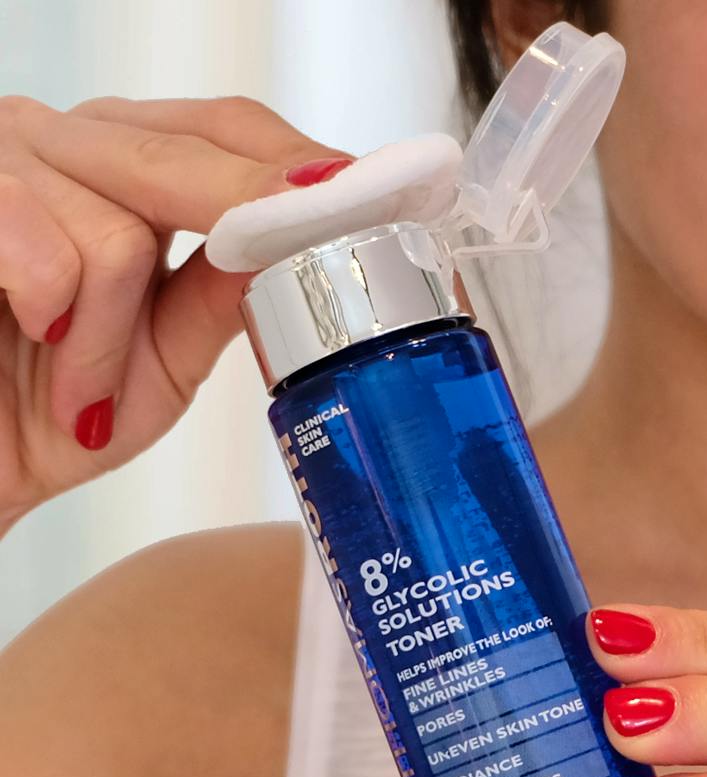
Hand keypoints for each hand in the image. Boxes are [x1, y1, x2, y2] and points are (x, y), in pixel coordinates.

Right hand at [0, 94, 353, 532]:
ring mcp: (5, 158)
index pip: (229, 131)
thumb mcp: (165, 356)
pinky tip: (41, 344)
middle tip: (298, 288)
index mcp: (125, 169)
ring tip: (86, 389)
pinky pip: (50, 256)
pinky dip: (68, 331)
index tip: (368, 200)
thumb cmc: (53, 411)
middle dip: (239, 240)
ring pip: (120, 232)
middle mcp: (66, 143)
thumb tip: (305, 243)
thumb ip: (223, 294)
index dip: (299, 169)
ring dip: (112, 338)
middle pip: (188, 160)